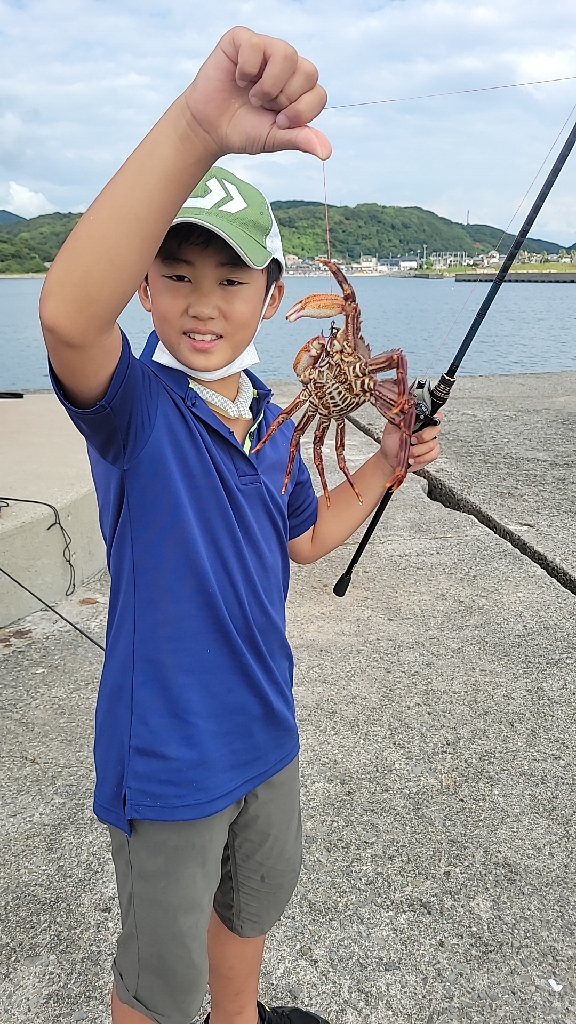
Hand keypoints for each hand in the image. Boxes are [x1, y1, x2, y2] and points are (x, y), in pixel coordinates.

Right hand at [184, 27, 330, 160]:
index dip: (301, 111)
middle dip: (285, 98)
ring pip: (287, 54)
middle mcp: (286, 65)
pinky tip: (238, 79)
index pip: (319, 93)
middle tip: (263, 106)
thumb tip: (326, 152)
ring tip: (254, 95)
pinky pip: (256, 45)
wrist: (209, 128)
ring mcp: (265, 49)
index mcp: (299, 87)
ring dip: (269, 85)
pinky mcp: (242, 39)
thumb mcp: (275, 138)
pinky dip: (246, 69)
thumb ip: (300, 139)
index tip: (279, 121)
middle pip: (308, 72)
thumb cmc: (243, 130)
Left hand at [380, 413, 442, 473]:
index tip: (429, 420)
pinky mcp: (431, 454)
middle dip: (423, 436)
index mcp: (419, 422)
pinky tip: (412, 459)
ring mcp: (430, 442)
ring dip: (418, 450)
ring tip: (408, 453)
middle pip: (436, 429)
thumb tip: (402, 410)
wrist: (389, 458)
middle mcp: (427, 430)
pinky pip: (433, 455)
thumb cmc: (391, 442)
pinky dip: (421, 458)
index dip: (436, 416)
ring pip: (432, 444)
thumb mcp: (390, 428)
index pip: (434, 415)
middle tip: (411, 440)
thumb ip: (397, 419)